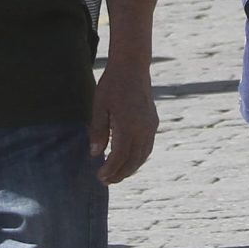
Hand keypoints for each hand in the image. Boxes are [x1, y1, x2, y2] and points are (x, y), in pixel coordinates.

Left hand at [90, 56, 158, 184]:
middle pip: (133, 161)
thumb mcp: (99, 106)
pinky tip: (129, 159)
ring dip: (130, 168)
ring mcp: (150, 126)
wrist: (133, 66)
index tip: (99, 176)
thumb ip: (98, 131)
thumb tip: (95, 154)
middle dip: (120, 174)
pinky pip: (148, 147)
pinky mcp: (153, 122)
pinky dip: (138, 158)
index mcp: (128, 126)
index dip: (109, 170)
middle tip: (106, 181)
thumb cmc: (112, 85)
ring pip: (143, 156)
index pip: (119, 157)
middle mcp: (143, 129)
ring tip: (117, 175)